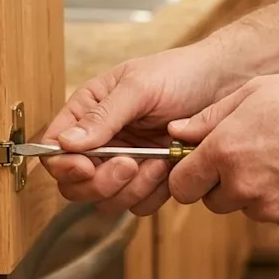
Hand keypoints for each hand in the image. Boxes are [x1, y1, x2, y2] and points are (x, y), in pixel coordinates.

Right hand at [41, 43, 240, 214]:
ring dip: (133, 188)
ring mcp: (124, 163)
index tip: (86, 167)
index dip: (65, 166)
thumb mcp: (139, 87)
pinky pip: (139, 204)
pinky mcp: (150, 179)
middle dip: (103, 181)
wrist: (224, 84)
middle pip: (77, 185)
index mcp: (87, 112)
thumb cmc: (180, 74)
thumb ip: (103, 116)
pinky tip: (169, 167)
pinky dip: (154, 193)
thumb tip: (66, 142)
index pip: (55, 151)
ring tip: (159, 160)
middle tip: (131, 164)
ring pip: (108, 200)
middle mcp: (100, 141)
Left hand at [166, 70, 278, 233]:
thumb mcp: (255, 92)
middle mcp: (244, 186)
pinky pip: (278, 217)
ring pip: (248, 208)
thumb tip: (176, 132)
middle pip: (213, 201)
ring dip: (256, 191)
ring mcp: (272, 210)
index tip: (200, 165)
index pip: (180, 185)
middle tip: (253, 154)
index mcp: (225, 152)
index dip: (188, 174)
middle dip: (223, 183)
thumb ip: (208, 118)